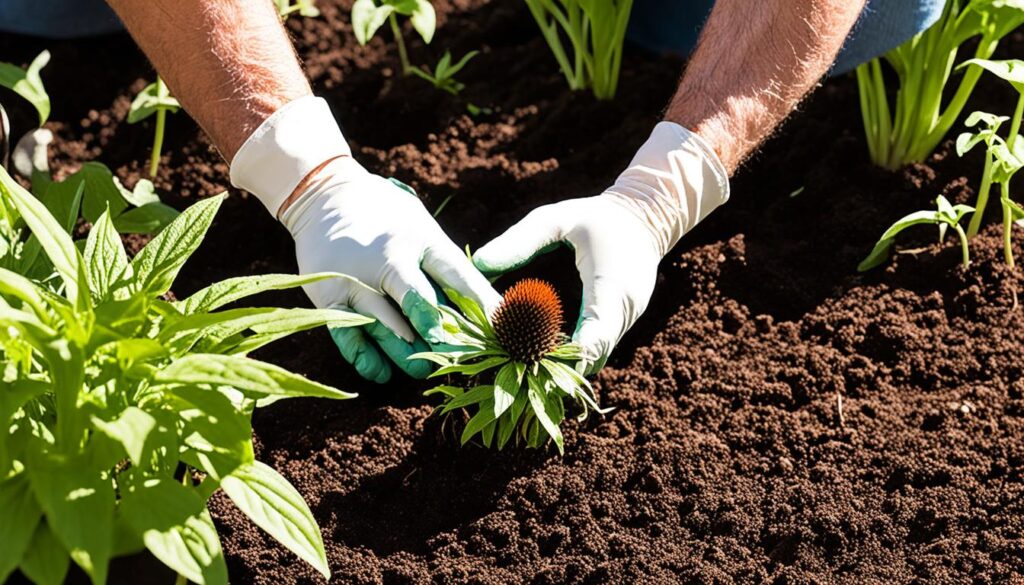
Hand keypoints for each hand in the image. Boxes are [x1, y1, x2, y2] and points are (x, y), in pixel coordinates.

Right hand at [230, 96, 500, 382]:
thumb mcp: (422, 227)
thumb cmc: (388, 216)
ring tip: (425, 371)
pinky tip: (384, 372)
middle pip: (421, 305)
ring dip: (410, 357)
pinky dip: (368, 360)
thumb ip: (446, 265)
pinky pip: (350, 338)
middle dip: (444, 337)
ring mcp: (358, 279)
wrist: (324, 195)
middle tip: (461, 361)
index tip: (502, 331)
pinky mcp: (330, 297)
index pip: (458, 276)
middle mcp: (390, 259)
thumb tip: (485, 307)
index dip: (482, 305)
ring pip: (388, 329)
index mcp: (421, 239)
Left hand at [474, 122, 729, 373]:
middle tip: (514, 365)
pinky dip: (573, 354)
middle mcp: (625, 312)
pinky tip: (542, 348)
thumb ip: (520, 240)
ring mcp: (626, 321)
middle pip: (592, 359)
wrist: (647, 218)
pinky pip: (598, 350)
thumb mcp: (557, 219)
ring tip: (523, 360)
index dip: (561, 356)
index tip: (526, 358)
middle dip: (556, 367)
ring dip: (564, 364)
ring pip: (596, 360)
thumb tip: (477, 262)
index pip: (593, 338)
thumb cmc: (597, 216)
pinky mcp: (621, 324)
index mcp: (612, 286)